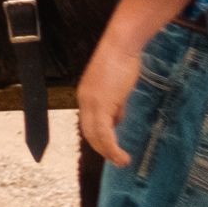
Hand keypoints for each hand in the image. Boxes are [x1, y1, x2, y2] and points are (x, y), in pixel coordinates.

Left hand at [76, 33, 146, 166]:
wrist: (121, 45)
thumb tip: (118, 121)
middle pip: (89, 133)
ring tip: (121, 161)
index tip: (111, 146)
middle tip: (116, 159)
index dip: (99, 137)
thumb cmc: (122, 59)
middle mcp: (85, 101)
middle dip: (102, 149)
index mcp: (86, 96)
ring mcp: (91, 103)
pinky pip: (104, 133)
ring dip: (108, 152)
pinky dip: (112, 147)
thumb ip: (116, 104)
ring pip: (95, 137)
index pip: (89, 123)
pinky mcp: (101, 105)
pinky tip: (121, 155)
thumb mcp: (117, 86)